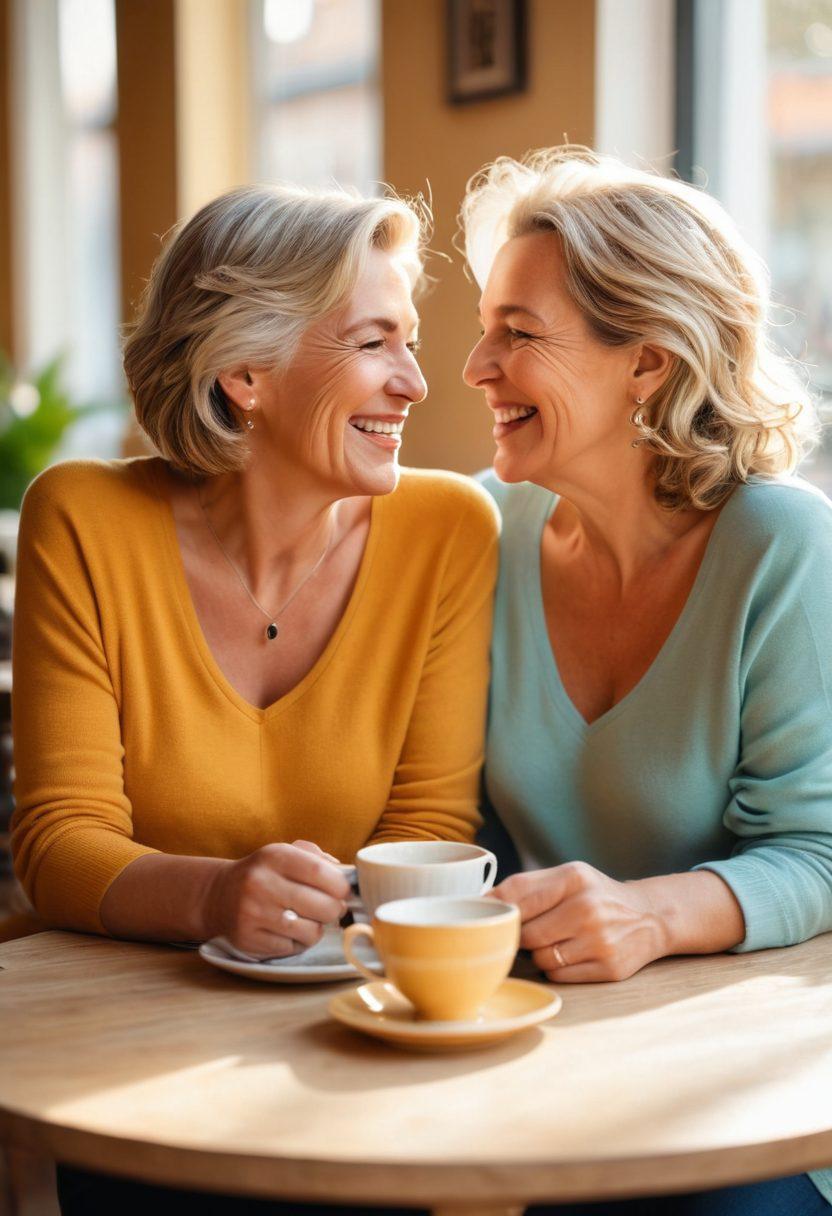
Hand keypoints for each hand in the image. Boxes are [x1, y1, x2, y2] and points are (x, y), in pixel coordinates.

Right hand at [201, 839, 349, 958]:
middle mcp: (262, 884)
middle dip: (335, 909)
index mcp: (275, 857)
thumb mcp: (285, 853)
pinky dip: (297, 942)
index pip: (322, 873)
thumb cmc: (264, 873)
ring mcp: (254, 914)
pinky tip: (288, 931)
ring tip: (307, 919)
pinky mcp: (249, 940)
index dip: (342, 886)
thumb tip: (347, 875)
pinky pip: (293, 948)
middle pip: (323, 906)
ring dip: (316, 928)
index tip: (344, 891)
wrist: (219, 895)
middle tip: (331, 908)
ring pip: (311, 931)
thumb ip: (317, 859)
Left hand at [492, 862, 668, 982]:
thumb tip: (481, 899)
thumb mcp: (567, 877)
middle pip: (526, 934)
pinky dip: (557, 969)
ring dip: (540, 953)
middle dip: (523, 935)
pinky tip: (571, 954)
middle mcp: (588, 908)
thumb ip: (525, 885)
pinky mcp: (609, 969)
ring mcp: (600, 941)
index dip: (498, 911)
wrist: (649, 916)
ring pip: (540, 958)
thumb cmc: (595, 895)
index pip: (517, 897)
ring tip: (556, 941)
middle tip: (533, 929)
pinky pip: (558, 976)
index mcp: (574, 878)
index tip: (488, 916)